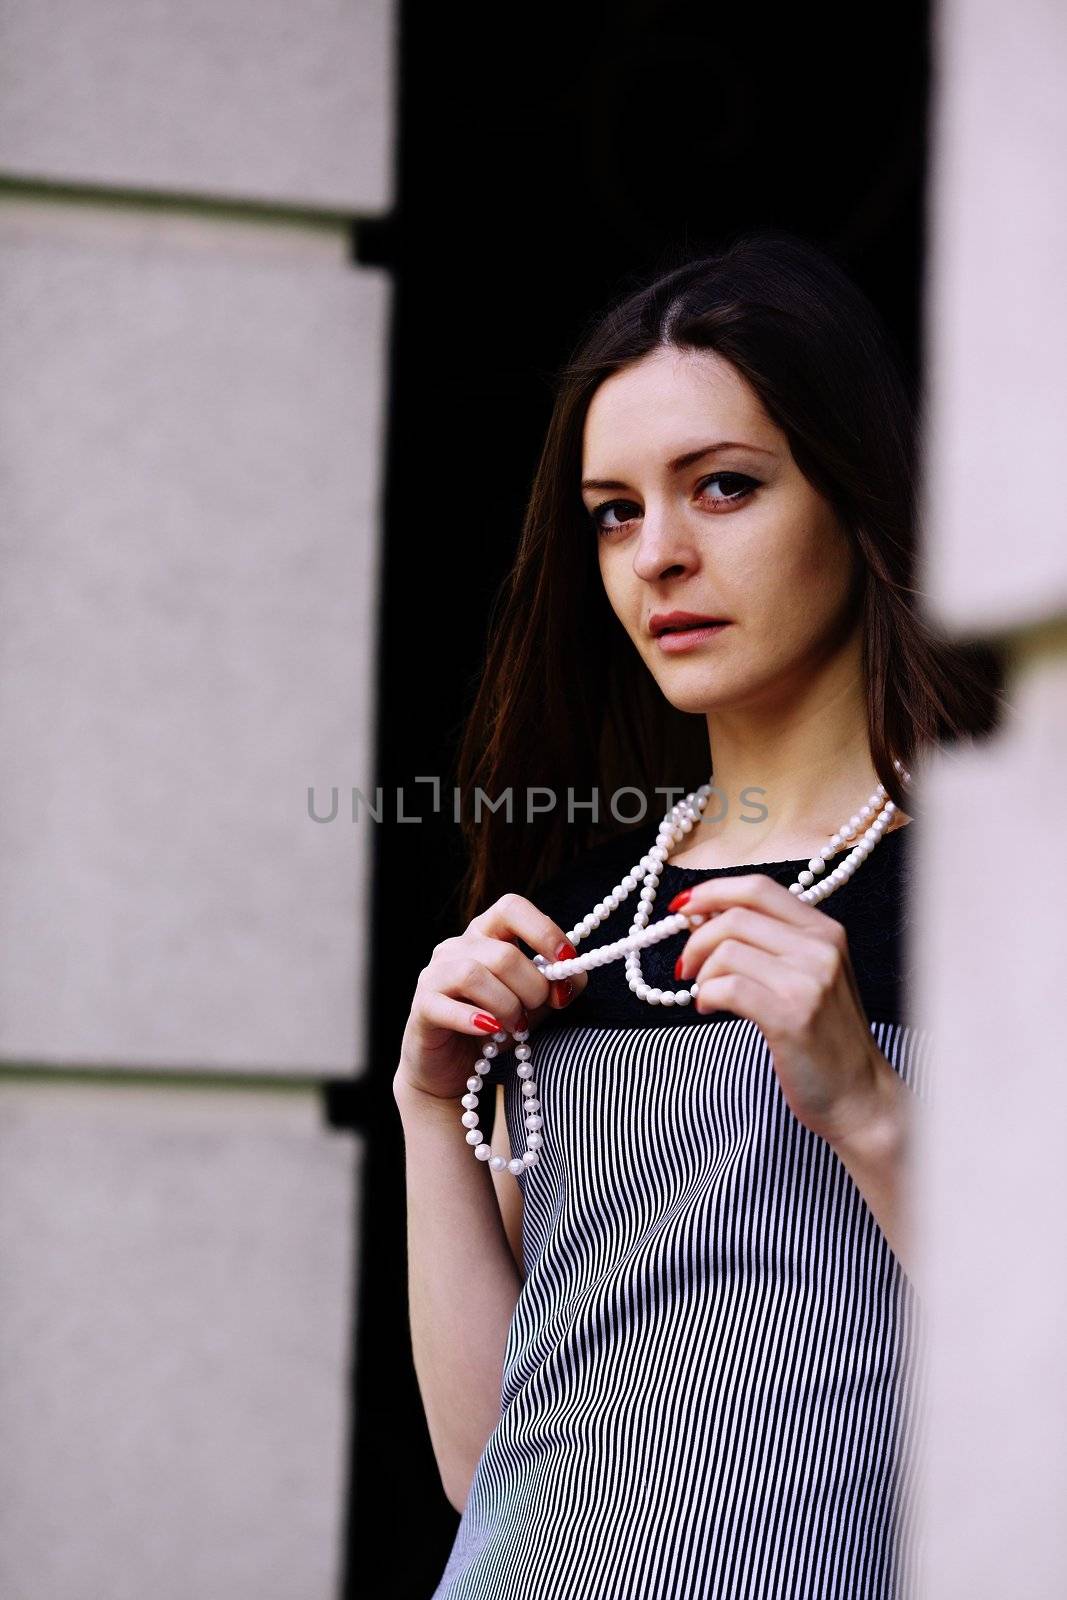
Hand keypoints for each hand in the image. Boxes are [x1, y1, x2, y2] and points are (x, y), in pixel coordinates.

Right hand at [394, 893, 587, 1103]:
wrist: (455, 1069)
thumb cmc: (497, 1026)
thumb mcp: (538, 1002)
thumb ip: (560, 983)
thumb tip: (570, 976)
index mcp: (487, 933)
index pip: (512, 907)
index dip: (543, 930)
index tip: (566, 960)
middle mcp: (458, 946)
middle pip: (503, 953)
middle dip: (531, 987)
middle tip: (534, 1010)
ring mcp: (435, 974)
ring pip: (475, 974)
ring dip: (506, 1006)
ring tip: (514, 1026)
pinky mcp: (423, 1006)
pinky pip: (447, 1005)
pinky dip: (475, 1019)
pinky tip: (491, 1030)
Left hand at [670, 874, 882, 1144]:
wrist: (858, 1094)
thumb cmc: (824, 1037)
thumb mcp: (810, 975)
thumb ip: (771, 943)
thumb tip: (703, 917)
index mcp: (825, 930)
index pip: (757, 887)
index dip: (712, 892)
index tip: (683, 909)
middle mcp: (821, 947)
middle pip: (735, 916)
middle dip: (696, 939)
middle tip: (685, 968)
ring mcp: (809, 980)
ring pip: (727, 950)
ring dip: (702, 973)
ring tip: (706, 995)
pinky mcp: (791, 1015)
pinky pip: (728, 987)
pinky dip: (706, 995)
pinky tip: (709, 1009)